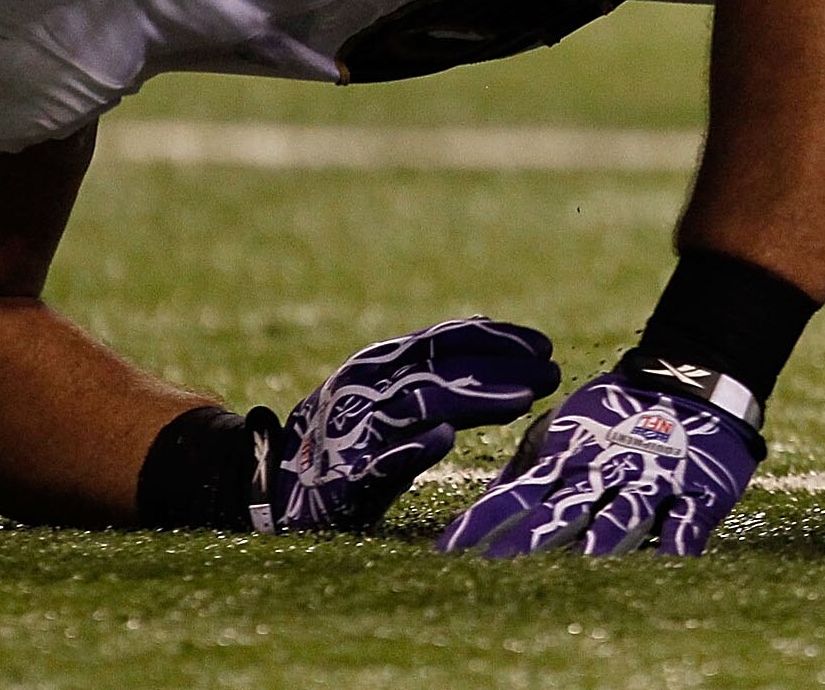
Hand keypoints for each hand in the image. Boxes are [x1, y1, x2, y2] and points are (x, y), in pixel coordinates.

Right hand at [259, 316, 559, 532]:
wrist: (274, 486)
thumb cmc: (350, 437)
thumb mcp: (391, 393)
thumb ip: (439, 372)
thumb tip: (499, 341)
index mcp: (380, 362)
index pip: (444, 339)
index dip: (497, 339)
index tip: (544, 346)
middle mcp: (367, 387)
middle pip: (442, 368)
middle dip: (501, 368)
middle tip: (551, 373)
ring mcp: (354, 430)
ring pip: (418, 406)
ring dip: (472, 400)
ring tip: (522, 401)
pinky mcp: (343, 477)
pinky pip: (379, 460)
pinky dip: (410, 448)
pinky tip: (444, 440)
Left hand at [436, 367, 763, 555]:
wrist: (695, 381)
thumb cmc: (619, 415)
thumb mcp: (566, 432)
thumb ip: (528, 471)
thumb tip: (479, 509)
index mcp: (567, 461)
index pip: (514, 496)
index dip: (480, 523)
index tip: (443, 554)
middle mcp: (603, 471)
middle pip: (564, 509)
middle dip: (531, 539)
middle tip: (497, 568)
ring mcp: (651, 480)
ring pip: (621, 514)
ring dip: (599, 542)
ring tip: (579, 567)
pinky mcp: (695, 490)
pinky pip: (685, 521)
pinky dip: (676, 542)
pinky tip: (666, 565)